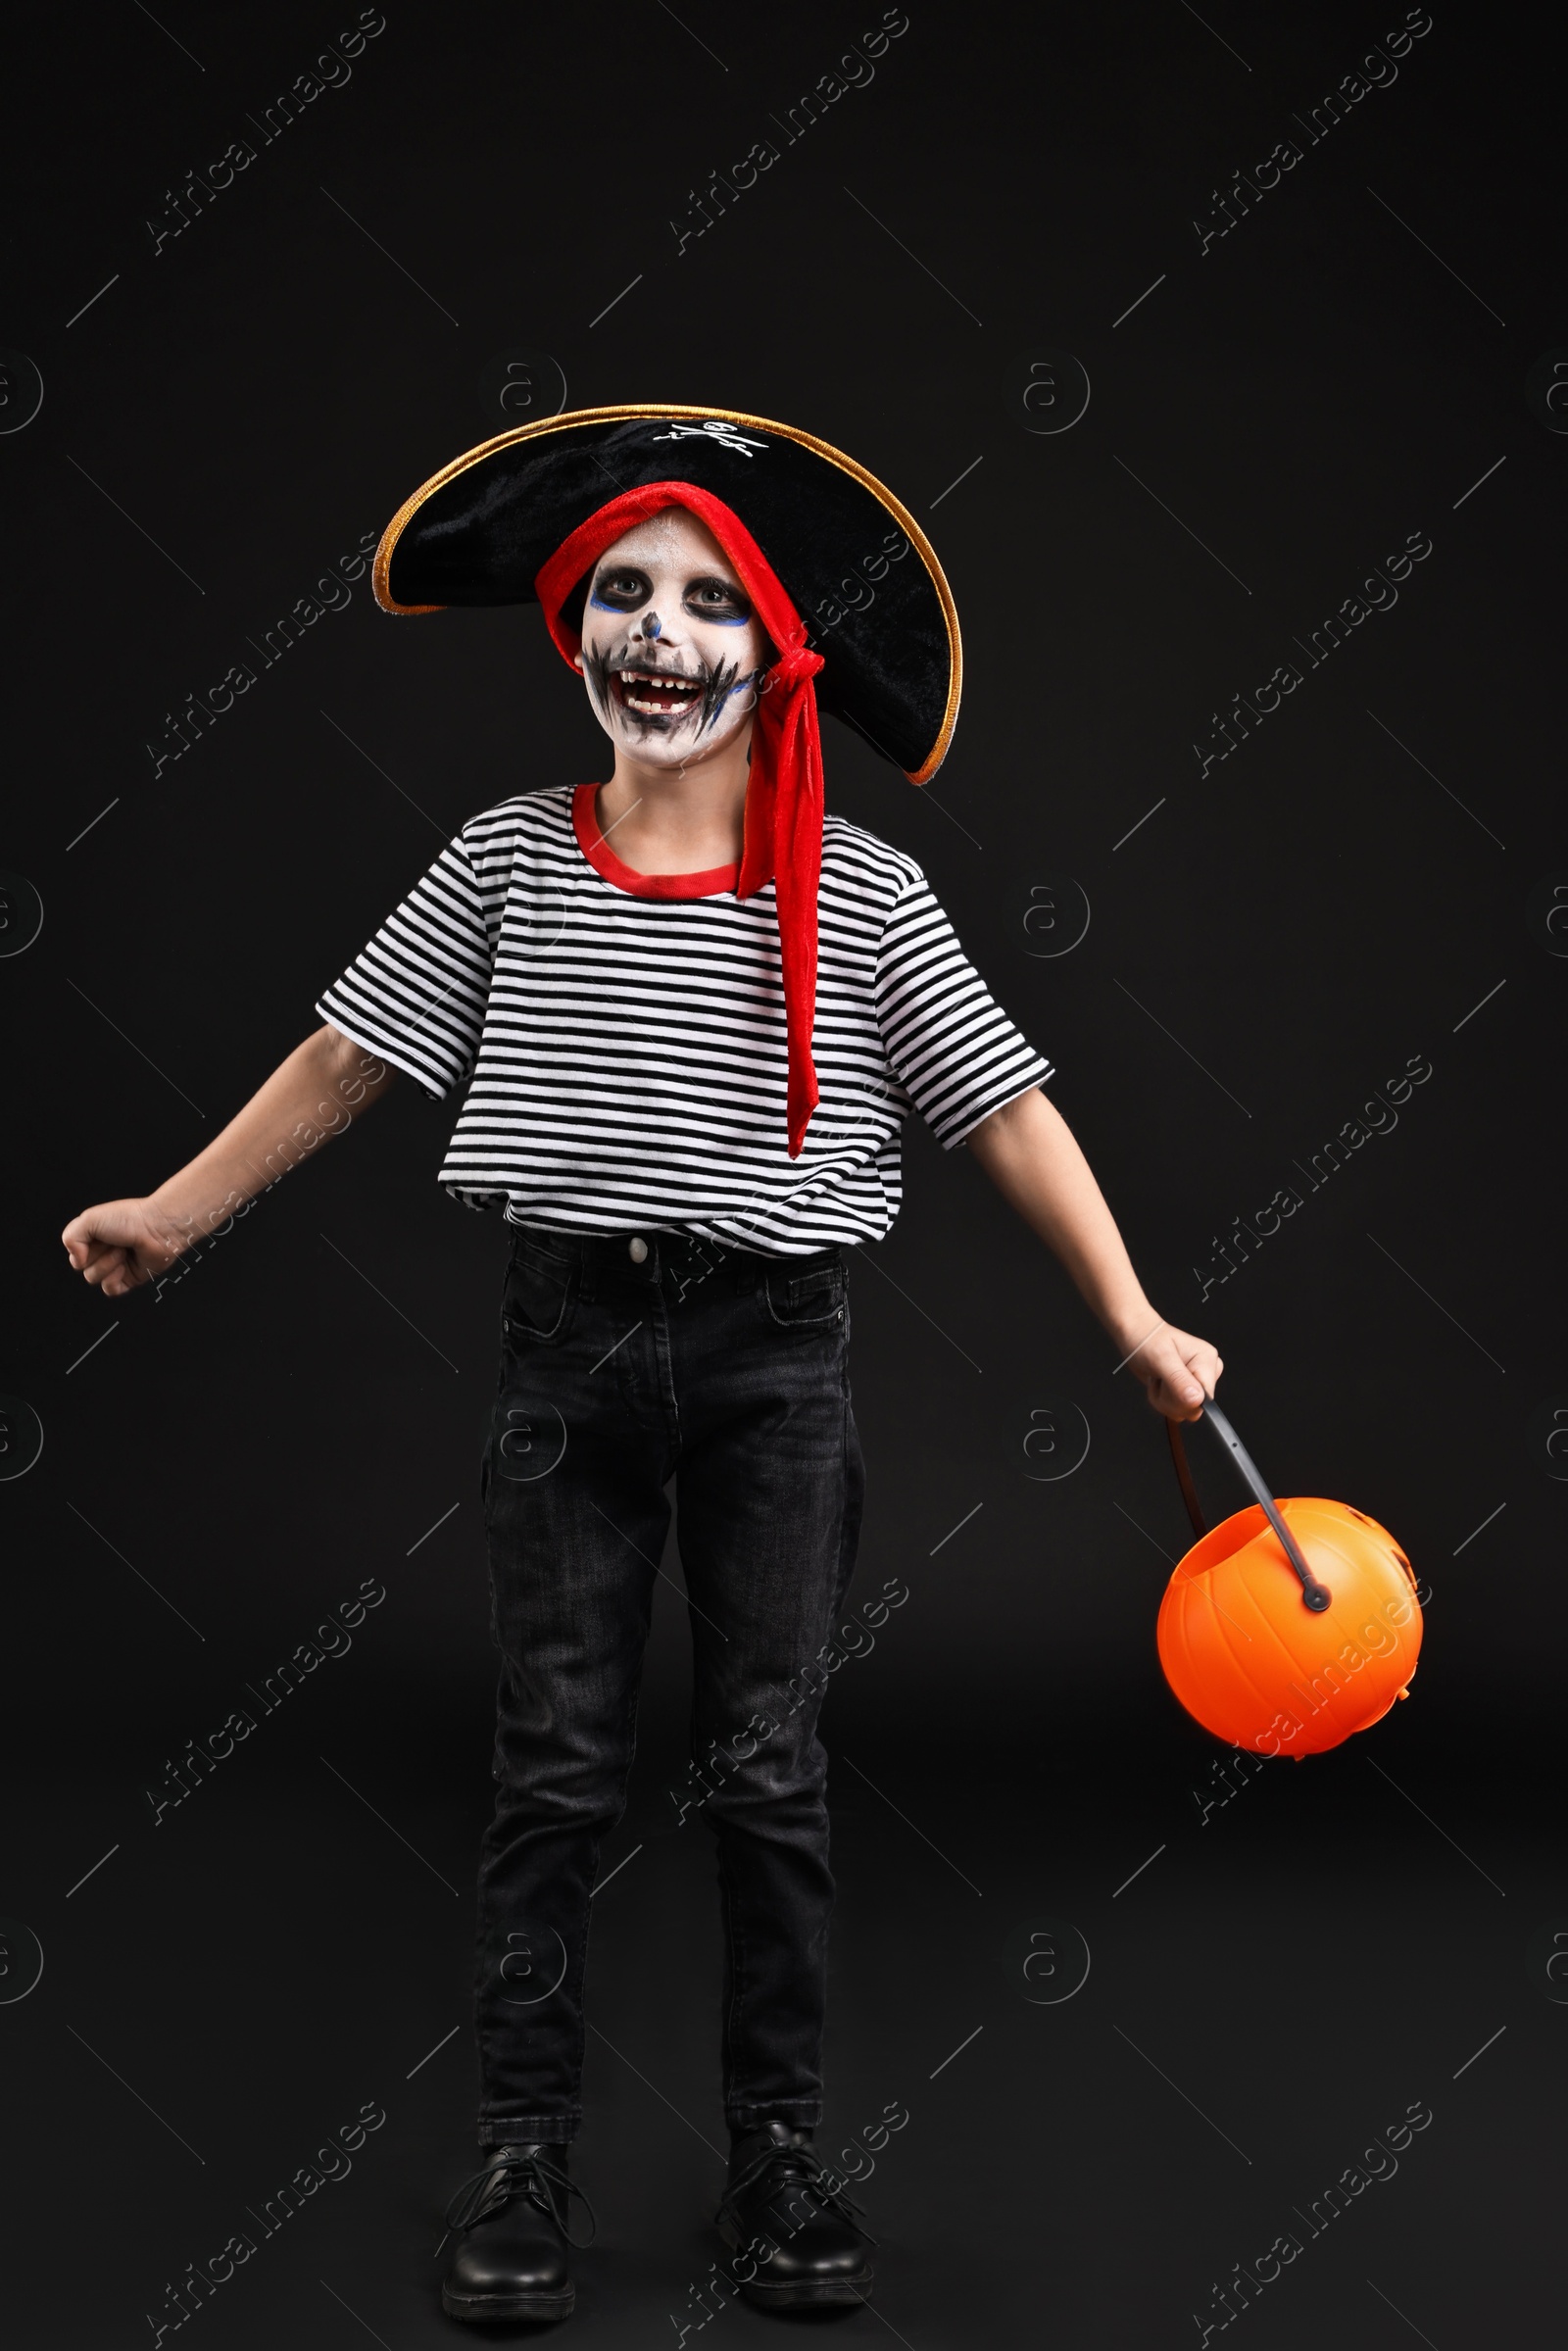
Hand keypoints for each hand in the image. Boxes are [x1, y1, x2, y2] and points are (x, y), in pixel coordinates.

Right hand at [61, 1197, 194, 1298]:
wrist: (159, 1228)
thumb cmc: (130, 1219)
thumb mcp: (90, 1218)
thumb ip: (70, 1237)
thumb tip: (76, 1260)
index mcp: (93, 1236)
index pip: (73, 1252)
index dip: (80, 1248)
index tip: (96, 1236)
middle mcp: (103, 1251)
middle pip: (82, 1267)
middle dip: (97, 1255)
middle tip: (115, 1241)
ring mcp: (116, 1266)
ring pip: (93, 1278)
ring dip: (107, 1264)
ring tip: (124, 1251)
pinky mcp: (129, 1279)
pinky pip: (109, 1290)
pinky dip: (115, 1279)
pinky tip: (126, 1266)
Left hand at [1120, 1319, 1222, 1421]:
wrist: (1136, 1336)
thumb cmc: (1147, 1339)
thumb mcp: (1160, 1358)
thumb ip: (1178, 1379)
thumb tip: (1197, 1400)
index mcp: (1207, 1359)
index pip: (1206, 1397)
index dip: (1183, 1398)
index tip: (1166, 1383)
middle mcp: (1206, 1371)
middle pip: (1195, 1408)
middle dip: (1169, 1399)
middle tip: (1159, 1377)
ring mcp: (1196, 1382)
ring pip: (1184, 1411)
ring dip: (1163, 1399)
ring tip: (1157, 1377)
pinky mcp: (1187, 1391)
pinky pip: (1177, 1410)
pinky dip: (1162, 1401)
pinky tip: (1158, 1383)